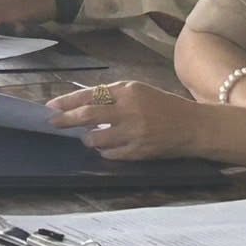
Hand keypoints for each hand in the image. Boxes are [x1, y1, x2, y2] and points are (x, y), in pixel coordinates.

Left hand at [47, 81, 202, 159]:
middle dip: (66, 120)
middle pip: (87, 116)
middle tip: (53, 122)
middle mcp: (129, 110)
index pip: (90, 95)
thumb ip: (114, 96)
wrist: (193, 127)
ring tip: (89, 137)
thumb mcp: (140, 91)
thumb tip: (83, 105)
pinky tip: (106, 147)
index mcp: (129, 91)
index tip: (51, 106)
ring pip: (95, 139)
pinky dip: (104, 151)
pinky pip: (109, 154)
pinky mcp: (138, 151)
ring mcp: (133, 132)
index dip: (68, 102)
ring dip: (88, 138)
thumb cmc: (164, 106)